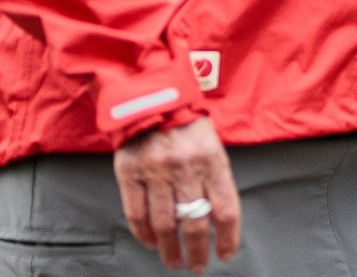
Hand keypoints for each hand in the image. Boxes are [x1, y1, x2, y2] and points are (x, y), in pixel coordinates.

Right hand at [113, 116, 240, 271]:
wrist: (153, 97)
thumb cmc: (188, 126)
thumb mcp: (212, 146)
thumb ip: (215, 180)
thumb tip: (219, 221)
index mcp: (213, 160)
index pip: (225, 208)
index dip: (227, 237)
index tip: (224, 255)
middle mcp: (185, 167)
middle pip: (194, 222)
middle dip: (197, 251)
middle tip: (197, 266)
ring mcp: (156, 171)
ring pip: (164, 223)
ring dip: (170, 249)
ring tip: (174, 262)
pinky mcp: (130, 172)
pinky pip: (136, 213)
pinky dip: (144, 234)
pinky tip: (152, 244)